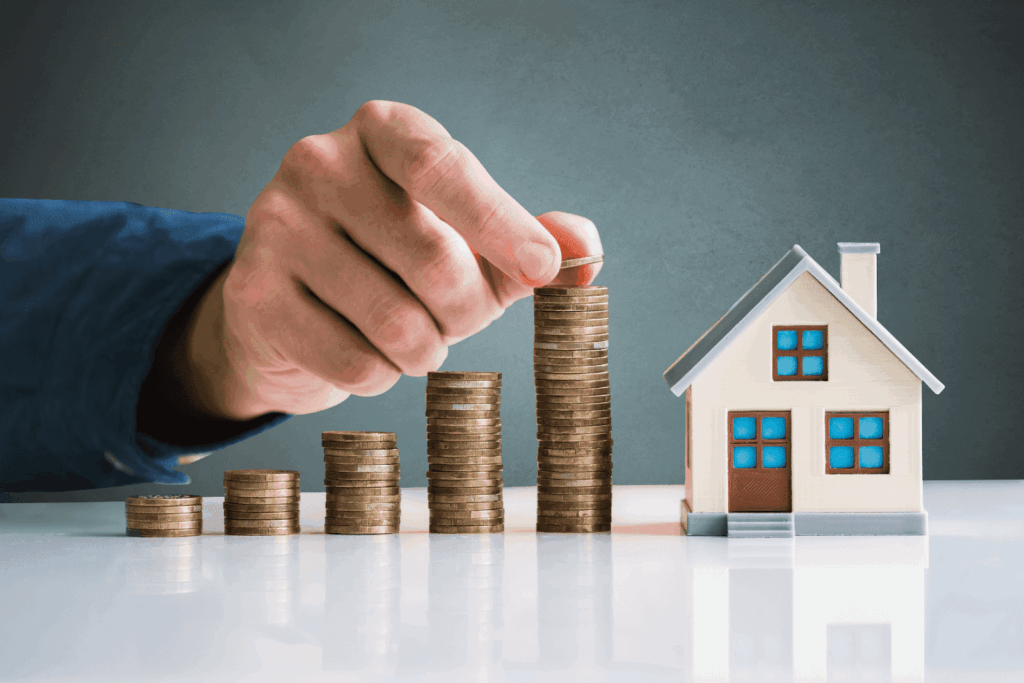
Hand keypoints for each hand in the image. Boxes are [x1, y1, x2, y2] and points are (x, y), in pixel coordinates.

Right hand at [180, 101, 602, 421]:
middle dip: (464, 312)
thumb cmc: (397, 265)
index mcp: (382, 131)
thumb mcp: (473, 246)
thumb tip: (587, 249)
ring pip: (396, 324)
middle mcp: (320, 162)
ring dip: (424, 351)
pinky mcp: (253, 293)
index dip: (499, 222)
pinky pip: (354, 363)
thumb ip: (531, 242)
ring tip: (408, 334)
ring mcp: (277, 225)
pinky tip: (363, 351)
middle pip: (433, 260)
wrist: (293, 309)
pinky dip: (379, 376)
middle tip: (451, 315)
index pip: (444, 167)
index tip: (542, 268)